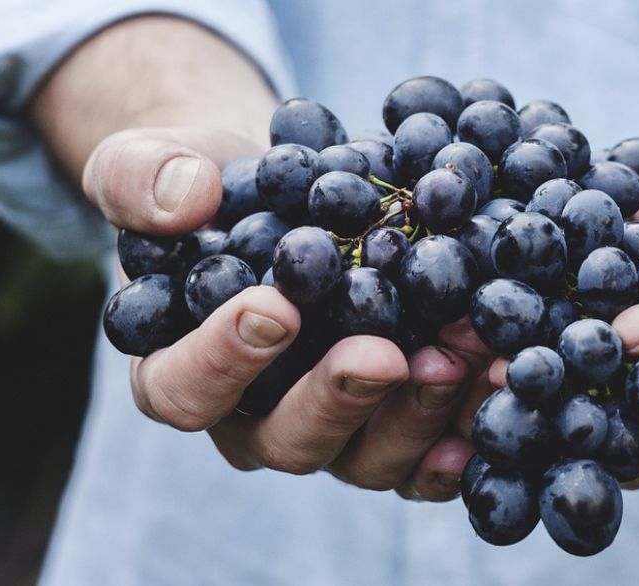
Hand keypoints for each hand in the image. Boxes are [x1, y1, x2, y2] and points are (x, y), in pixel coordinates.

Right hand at [85, 126, 476, 499]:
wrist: (288, 194)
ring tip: (462, 357)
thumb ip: (141, 178)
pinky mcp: (392, 422)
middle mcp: (256, 418)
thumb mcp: (153, 162)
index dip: (222, 361)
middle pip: (287, 440)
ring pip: (367, 456)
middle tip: (384, 355)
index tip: (274, 308)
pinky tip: (497, 392)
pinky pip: (427, 453)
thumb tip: (185, 199)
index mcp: (181, 370)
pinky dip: (464, 431)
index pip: (184, 390)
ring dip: (418, 414)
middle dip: (338, 399)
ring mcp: (332, 428)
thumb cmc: (211, 188)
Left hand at [469, 160, 638, 487]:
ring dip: (502, 399)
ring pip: (549, 429)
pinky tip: (430, 348)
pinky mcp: (535, 392)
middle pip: (616, 434)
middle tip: (521, 368)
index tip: (638, 322)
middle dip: (569, 398)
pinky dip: (466, 376)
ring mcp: (586, 411)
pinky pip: (504, 398)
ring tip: (460, 359)